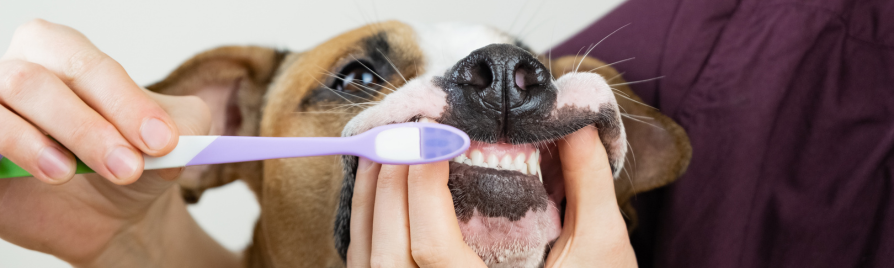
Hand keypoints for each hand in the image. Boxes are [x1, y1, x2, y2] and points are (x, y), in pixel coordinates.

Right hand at [0, 20, 232, 267]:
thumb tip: (171, 134)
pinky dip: (8, 154)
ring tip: (70, 173)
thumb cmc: (134, 155)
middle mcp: (16, 74)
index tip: (163, 141)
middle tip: (129, 168)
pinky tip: (43, 175)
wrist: (113, 210)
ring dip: (37, 143)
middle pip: (33, 82)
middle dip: (86, 127)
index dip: (123, 101)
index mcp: (62, 53)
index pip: (85, 64)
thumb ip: (182, 126)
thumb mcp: (176, 137)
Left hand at [346, 126, 636, 267]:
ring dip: (369, 205)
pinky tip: (379, 193)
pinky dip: (366, 228)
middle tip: (402, 134)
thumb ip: (587, 182)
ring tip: (383, 152)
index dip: (422, 189)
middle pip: (388, 255)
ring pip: (370, 263)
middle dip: (388, 188)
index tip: (431, 135)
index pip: (433, 250)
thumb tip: (573, 121)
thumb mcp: (601, 245)